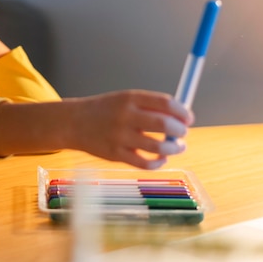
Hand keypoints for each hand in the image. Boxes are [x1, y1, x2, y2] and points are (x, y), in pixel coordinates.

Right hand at [67, 90, 193, 169]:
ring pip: (158, 147)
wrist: (74, 122)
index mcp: (130, 98)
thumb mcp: (125, 99)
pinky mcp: (116, 154)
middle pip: (164, 125)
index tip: (188, 117)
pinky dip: (158, 163)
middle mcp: (125, 116)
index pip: (165, 103)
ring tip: (178, 147)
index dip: (182, 111)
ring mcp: (120, 136)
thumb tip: (180, 115)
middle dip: (180, 131)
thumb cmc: (105, 110)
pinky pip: (145, 163)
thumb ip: (149, 106)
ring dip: (174, 148)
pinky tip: (161, 158)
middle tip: (183, 133)